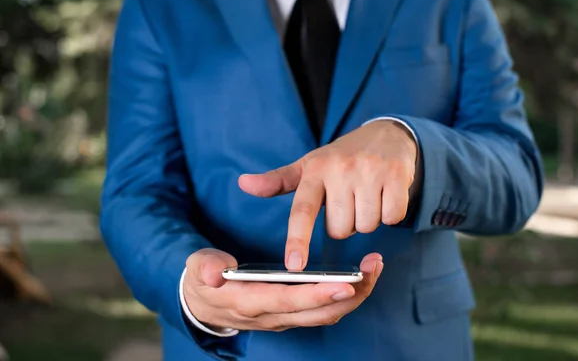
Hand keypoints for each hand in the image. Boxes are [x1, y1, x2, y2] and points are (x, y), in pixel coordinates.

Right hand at [183, 249, 383, 331]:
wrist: (204, 304)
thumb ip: (205, 267)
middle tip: (373, 268)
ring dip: (354, 295)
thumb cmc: (203, 282)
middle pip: (316, 312)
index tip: (343, 285)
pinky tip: (360, 277)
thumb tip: (216, 272)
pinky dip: (346, 297)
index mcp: (248, 303)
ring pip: (325, 314)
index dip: (315, 296)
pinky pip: (323, 311)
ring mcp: (283, 317)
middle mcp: (271, 316)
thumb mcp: (196, 269)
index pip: (286, 301)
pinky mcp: (291, 313)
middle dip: (350, 294)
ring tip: (374, 269)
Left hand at [239, 120, 416, 269]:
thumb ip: (277, 181)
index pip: (303, 210)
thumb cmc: (340, 157)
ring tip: (366, 195)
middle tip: (348, 199)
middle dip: (345, 223)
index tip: (295, 266)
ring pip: (365, 226)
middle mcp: (341, 169)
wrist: (385, 134)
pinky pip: (391, 217)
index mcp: (314, 170)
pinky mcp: (396, 175)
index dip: (298, 240)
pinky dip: (390, 212)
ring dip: (367, 219)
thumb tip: (243, 184)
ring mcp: (370, 171)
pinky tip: (386, 194)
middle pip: (339, 230)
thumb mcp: (307, 165)